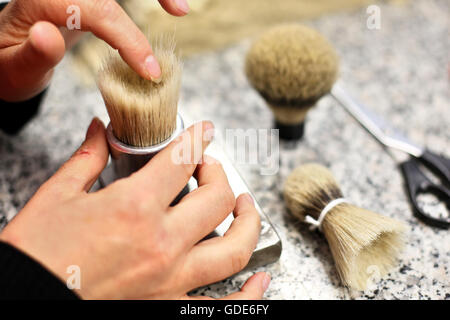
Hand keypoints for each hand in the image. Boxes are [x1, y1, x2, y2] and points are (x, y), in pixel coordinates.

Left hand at [0, 0, 189, 100]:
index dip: (129, 38)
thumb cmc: (9, 64)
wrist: (6, 52)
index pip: (97, 10)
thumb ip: (32, 55)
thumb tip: (49, 34)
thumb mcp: (13, 70)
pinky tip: (167, 5)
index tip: (149, 71)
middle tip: (180, 10)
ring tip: (180, 8)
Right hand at [0, 118, 268, 298]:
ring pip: (235, 248)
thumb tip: (100, 130)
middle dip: (218, 173)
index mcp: (133, 208)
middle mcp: (160, 244)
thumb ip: (87, 159)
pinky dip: (250, 295)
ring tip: (245, 206)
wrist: (23, 299)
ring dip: (248, 221)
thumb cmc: (35, 255)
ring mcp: (171, 281)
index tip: (205, 132)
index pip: (182, 159)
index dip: (198, 138)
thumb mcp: (56, 197)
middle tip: (209, 167)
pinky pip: (225, 306)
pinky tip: (261, 280)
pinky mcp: (168, 309)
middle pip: (217, 198)